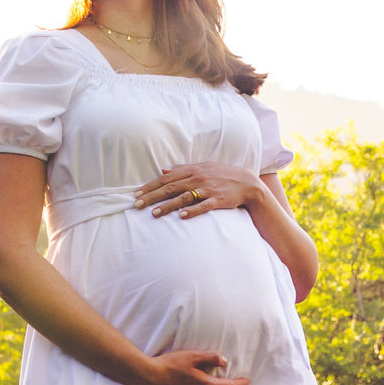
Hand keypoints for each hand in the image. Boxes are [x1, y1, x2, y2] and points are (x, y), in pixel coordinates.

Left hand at [134, 162, 263, 219]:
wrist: (246, 182)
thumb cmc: (221, 175)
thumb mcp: (202, 168)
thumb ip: (182, 170)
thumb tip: (163, 171)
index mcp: (192, 170)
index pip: (166, 178)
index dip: (150, 186)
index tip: (136, 194)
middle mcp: (198, 178)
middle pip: (170, 188)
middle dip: (152, 196)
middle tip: (137, 205)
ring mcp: (208, 189)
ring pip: (183, 197)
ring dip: (167, 205)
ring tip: (153, 213)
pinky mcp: (218, 200)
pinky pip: (203, 206)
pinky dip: (192, 211)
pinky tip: (182, 216)